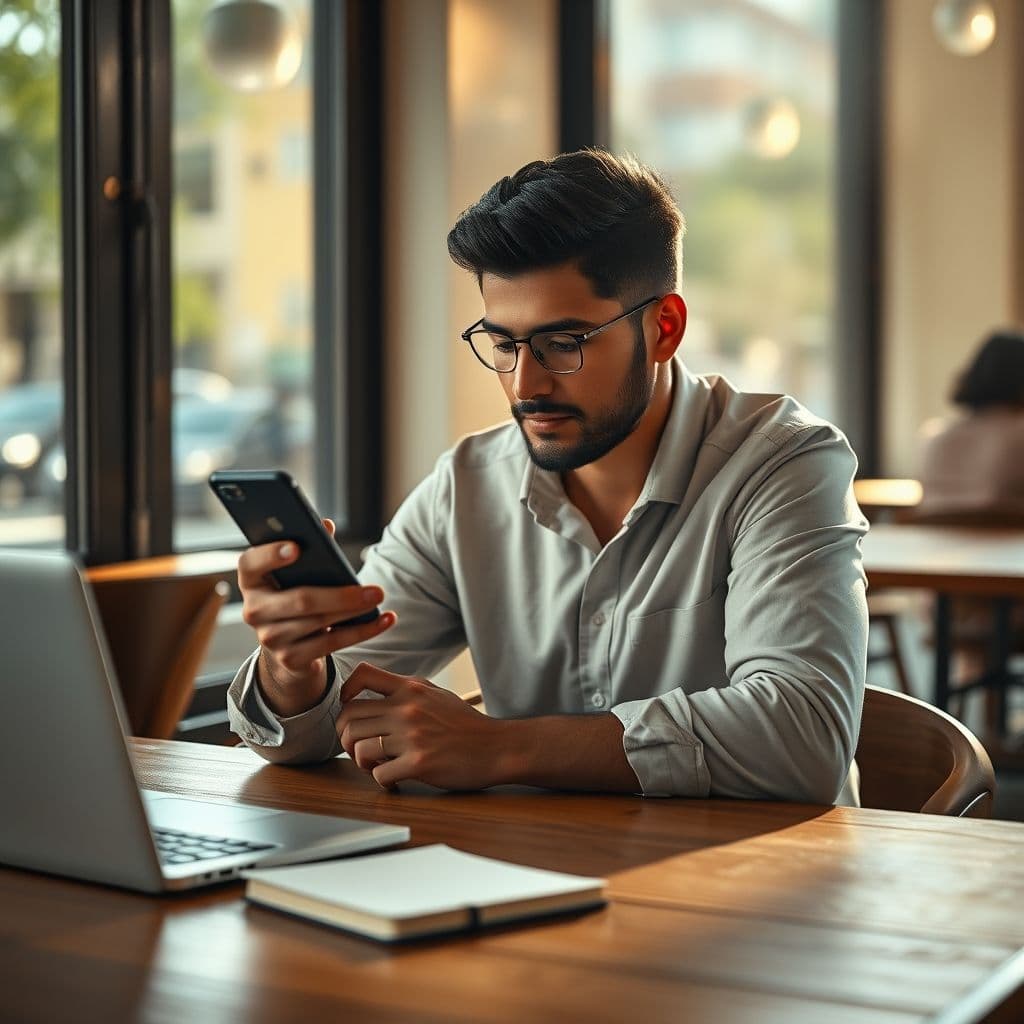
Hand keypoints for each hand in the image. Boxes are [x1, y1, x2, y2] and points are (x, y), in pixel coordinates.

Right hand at [238, 519, 395, 715]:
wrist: (287, 644)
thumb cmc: (294, 594)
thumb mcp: (296, 573)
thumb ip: (310, 547)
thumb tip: (326, 525)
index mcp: (251, 580)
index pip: (251, 563)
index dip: (271, 555)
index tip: (297, 547)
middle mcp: (254, 610)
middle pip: (300, 600)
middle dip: (341, 595)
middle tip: (375, 589)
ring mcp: (270, 638)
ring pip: (319, 622)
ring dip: (354, 611)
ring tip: (378, 598)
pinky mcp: (290, 658)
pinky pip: (331, 645)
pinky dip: (362, 631)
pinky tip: (383, 620)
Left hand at [336, 664, 503, 789]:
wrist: (498, 747)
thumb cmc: (466, 725)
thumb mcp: (436, 695)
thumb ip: (406, 691)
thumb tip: (373, 693)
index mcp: (410, 688)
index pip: (362, 674)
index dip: (346, 692)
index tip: (349, 708)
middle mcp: (407, 708)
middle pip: (349, 718)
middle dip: (345, 738)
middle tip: (358, 750)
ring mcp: (413, 735)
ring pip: (359, 747)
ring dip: (361, 762)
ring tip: (376, 766)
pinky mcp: (419, 763)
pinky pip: (379, 775)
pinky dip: (382, 781)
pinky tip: (395, 781)